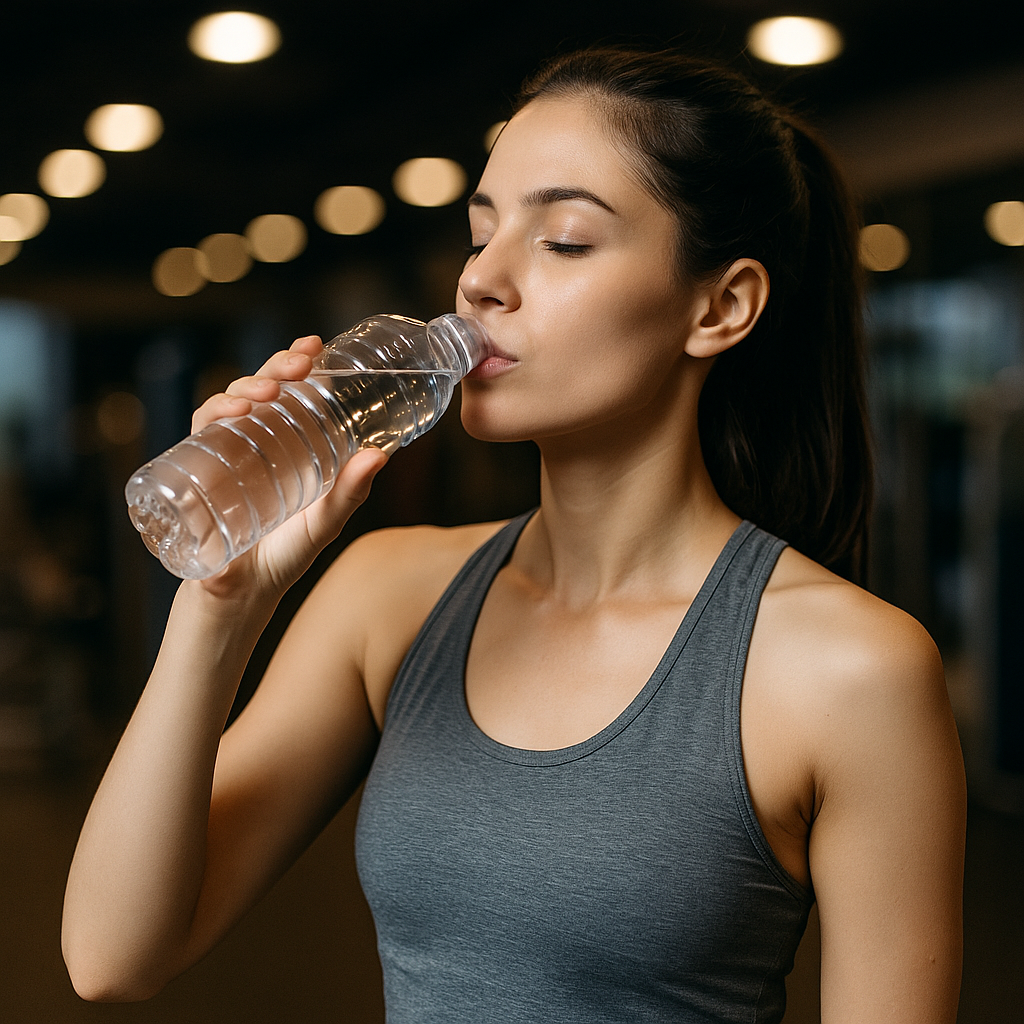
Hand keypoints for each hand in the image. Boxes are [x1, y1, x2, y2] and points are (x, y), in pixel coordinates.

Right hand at [188, 335, 388, 601]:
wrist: (241, 591)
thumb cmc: (286, 555)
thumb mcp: (325, 522)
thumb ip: (351, 492)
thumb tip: (381, 455)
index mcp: (288, 443)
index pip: (291, 392)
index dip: (298, 363)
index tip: (315, 345)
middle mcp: (255, 439)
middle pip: (261, 387)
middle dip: (277, 365)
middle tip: (300, 362)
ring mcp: (226, 450)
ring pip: (231, 399)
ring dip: (248, 385)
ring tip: (270, 389)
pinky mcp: (199, 466)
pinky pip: (202, 427)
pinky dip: (215, 411)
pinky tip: (235, 411)